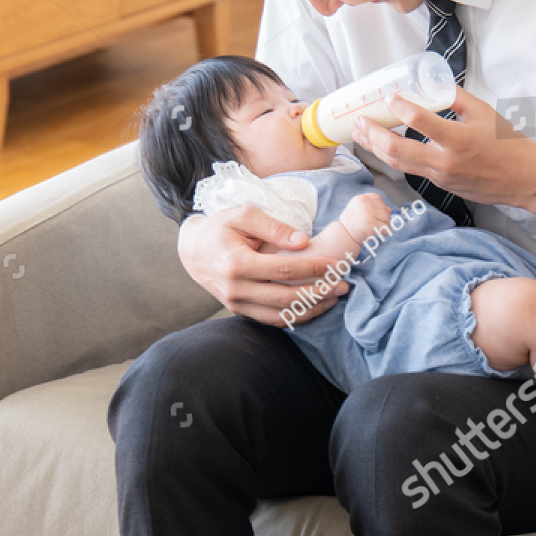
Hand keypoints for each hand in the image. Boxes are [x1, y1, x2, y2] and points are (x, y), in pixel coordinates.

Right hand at [177, 206, 346, 326]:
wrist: (192, 250)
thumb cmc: (221, 228)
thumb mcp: (244, 215)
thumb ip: (274, 227)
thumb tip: (303, 242)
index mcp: (236, 263)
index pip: (284, 270)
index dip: (314, 268)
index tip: (337, 265)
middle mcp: (236, 289)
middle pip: (285, 298)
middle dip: (319, 292)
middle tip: (343, 285)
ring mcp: (236, 304)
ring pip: (281, 315)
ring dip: (311, 309)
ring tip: (334, 298)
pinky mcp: (239, 311)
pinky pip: (272, 320)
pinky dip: (295, 317)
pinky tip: (314, 307)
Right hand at [339, 191, 391, 244]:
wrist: (343, 236)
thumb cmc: (350, 224)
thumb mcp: (357, 210)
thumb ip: (372, 207)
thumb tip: (389, 209)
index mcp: (360, 199)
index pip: (378, 198)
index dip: (379, 206)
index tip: (375, 213)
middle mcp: (365, 204)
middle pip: (384, 207)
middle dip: (383, 216)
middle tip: (376, 223)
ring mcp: (369, 214)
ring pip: (387, 217)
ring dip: (385, 224)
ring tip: (377, 228)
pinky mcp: (372, 225)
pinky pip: (387, 227)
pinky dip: (386, 231)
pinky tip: (379, 233)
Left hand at [351, 88, 535, 211]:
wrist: (524, 179)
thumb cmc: (508, 144)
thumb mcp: (484, 112)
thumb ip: (454, 96)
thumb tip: (430, 82)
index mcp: (459, 140)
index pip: (420, 122)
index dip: (400, 107)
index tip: (390, 96)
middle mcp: (446, 162)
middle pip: (397, 149)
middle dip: (372, 134)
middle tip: (359, 120)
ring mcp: (441, 177)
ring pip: (398, 164)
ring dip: (375, 148)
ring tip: (360, 135)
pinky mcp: (441, 185)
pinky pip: (412, 170)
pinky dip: (394, 157)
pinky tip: (384, 146)